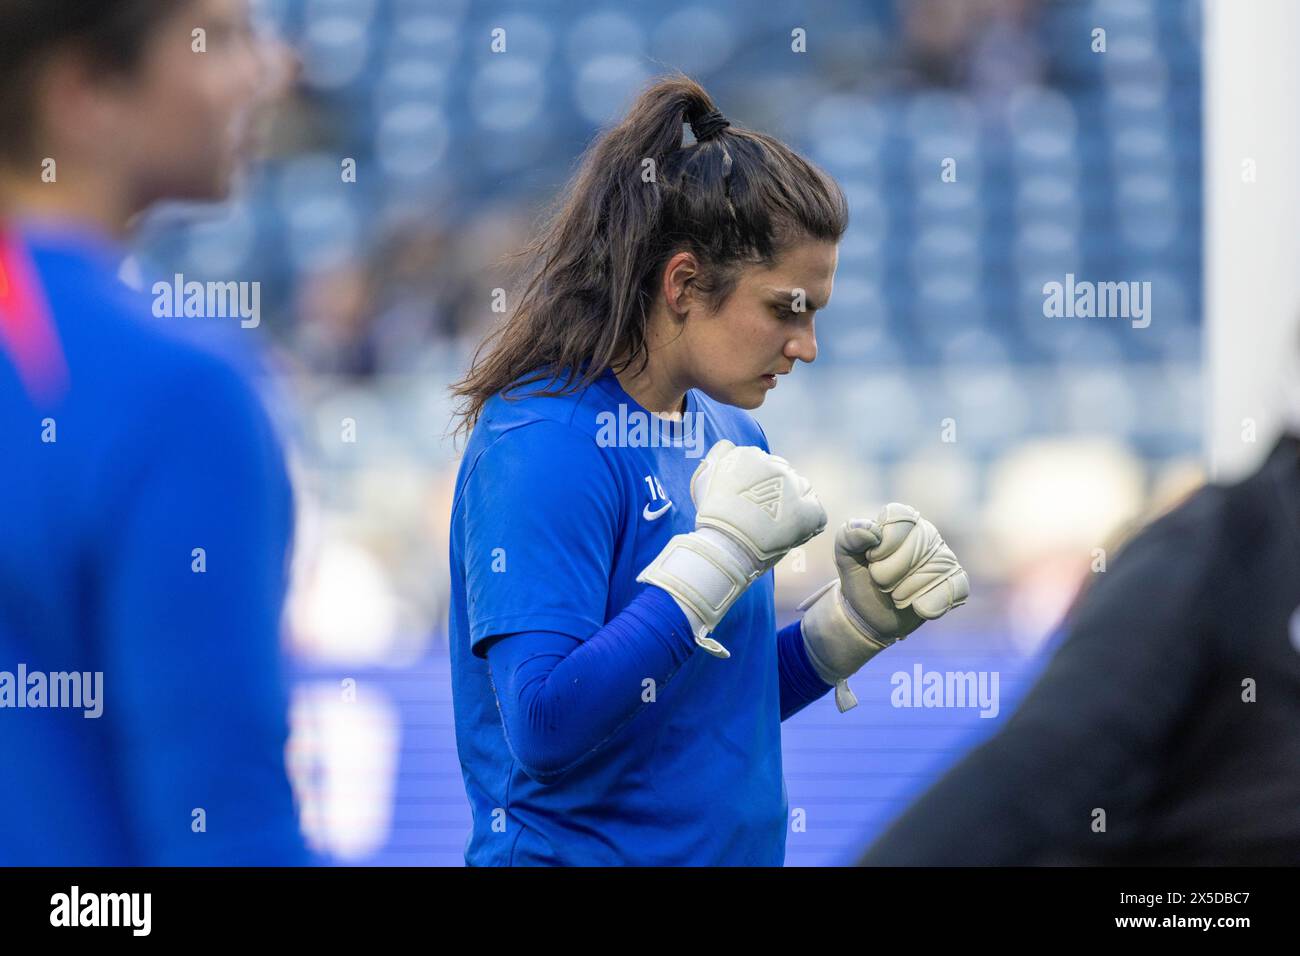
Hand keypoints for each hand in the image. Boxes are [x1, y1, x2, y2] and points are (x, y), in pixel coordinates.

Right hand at [638, 439, 825, 657]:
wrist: (725, 548)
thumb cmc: (712, 518)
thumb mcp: (705, 477)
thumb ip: (719, 455)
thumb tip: (730, 446)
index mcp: (751, 455)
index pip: (765, 465)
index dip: (758, 485)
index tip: (749, 502)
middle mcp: (776, 466)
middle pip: (783, 477)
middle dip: (776, 494)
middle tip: (761, 517)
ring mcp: (795, 487)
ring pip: (801, 491)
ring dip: (792, 506)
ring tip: (774, 527)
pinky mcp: (810, 511)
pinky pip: (816, 514)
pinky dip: (808, 525)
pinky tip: (790, 534)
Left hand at [798, 503, 967, 710]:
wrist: (870, 614)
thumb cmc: (860, 578)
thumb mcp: (844, 557)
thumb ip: (849, 537)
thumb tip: (872, 530)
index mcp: (900, 520)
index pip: (900, 517)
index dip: (884, 544)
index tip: (871, 559)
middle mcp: (926, 533)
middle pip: (916, 546)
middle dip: (889, 573)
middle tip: (880, 582)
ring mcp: (943, 557)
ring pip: (934, 570)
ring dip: (905, 592)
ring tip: (895, 595)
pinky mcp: (954, 582)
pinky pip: (955, 587)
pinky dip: (932, 603)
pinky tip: (917, 608)